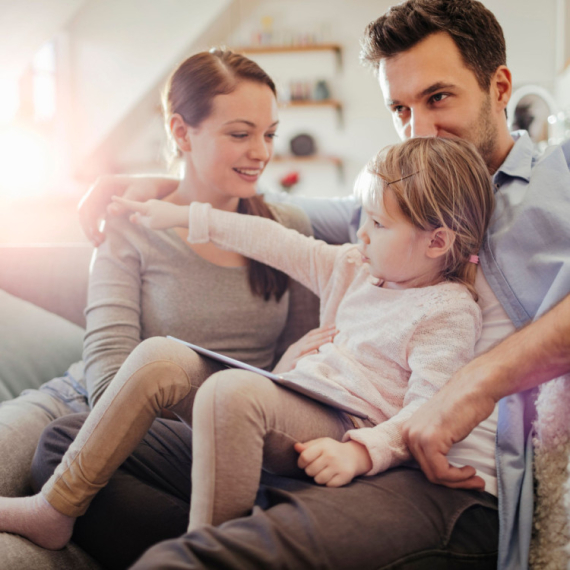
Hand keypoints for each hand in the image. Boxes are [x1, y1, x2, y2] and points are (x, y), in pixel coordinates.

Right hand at [78, 175, 177, 245]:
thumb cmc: (145, 188)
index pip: (89, 203)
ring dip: (89, 229)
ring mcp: (98, 195)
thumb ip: (124, 203)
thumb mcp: (137, 195)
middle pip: (84, 209)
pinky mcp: (101, 203)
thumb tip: (109, 211)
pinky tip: (99, 238)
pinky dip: (94, 227)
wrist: (150, 187)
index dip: (90, 220)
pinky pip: (93, 216)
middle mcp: (97, 188)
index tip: (96, 234)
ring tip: (97, 243)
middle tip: (96, 242)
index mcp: (104, 183)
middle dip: (88, 227)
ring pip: (87, 214)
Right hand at [112, 196, 188, 229]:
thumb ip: (139, 220)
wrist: (183, 215)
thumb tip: (131, 217)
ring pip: (146, 212)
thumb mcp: (150, 224)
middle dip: (141, 218)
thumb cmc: (166, 220)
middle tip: (154, 222)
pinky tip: (163, 219)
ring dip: (149, 218)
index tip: (112, 197)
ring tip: (162, 221)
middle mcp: (148, 202)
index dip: (121, 201)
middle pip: (139, 211)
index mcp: (145, 206)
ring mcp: (154, 203)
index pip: (130, 204)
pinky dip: (153, 217)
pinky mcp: (159, 205)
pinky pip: (152, 212)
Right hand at [273, 325, 337, 374]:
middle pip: (310, 339)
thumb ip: (306, 351)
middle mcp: (294, 350)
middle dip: (324, 333)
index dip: (322, 329)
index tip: (334, 326)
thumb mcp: (296, 358)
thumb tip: (322, 347)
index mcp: (296, 346)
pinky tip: (315, 352)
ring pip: (305, 347)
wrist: (273, 381)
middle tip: (337, 330)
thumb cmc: (288, 371)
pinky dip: (307, 355)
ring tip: (330, 338)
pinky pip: (298, 361)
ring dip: (318, 342)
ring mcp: (291, 358)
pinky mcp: (289, 368)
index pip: (310, 335)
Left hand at [295, 438, 371, 486]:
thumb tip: (296, 447)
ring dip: (318, 477)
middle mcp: (331, 456)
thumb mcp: (320, 443)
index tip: (303, 463)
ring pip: (318, 480)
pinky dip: (328, 483)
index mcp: (323, 445)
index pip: (305, 457)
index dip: (301, 462)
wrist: (353, 455)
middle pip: (310, 470)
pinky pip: (328, 485)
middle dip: (310, 470)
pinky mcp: (344, 477)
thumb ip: (307, 446)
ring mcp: (338, 466)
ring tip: (323, 471)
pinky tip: (331, 476)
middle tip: (316, 467)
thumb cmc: (331, 449)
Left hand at [402, 360, 496, 490]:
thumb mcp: (442, 428)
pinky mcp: (430, 440)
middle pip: (428, 472)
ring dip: (458, 481)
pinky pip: (442, 472)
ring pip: (435, 475)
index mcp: (409, 430)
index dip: (446, 477)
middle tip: (476, 482)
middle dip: (454, 481)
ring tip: (475, 478)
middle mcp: (408, 433)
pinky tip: (470, 470)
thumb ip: (434, 444)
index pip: (423, 465)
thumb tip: (440, 471)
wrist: (474, 388)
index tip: (466, 478)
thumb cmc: (464, 407)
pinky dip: (458, 477)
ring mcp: (418, 436)